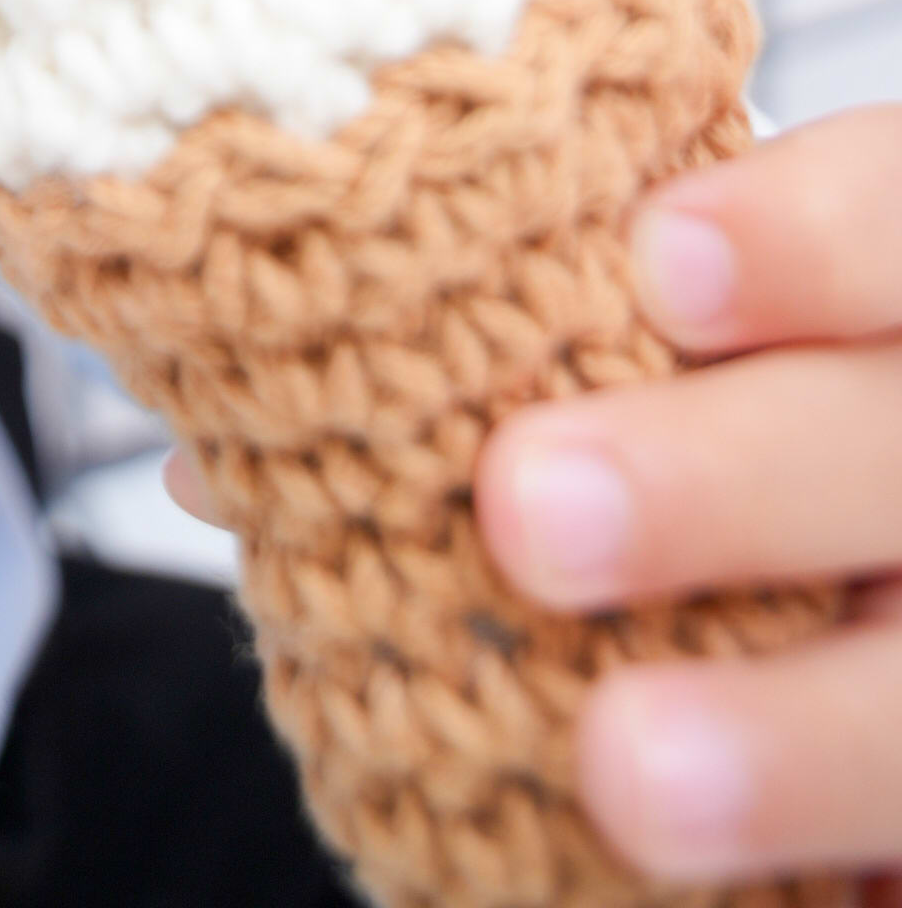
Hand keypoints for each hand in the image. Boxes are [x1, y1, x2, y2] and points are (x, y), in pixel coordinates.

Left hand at [162, 115, 901, 888]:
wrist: (803, 593)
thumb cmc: (698, 438)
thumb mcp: (639, 362)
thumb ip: (489, 369)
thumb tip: (223, 470)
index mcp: (890, 301)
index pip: (894, 217)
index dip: (802, 230)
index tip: (656, 260)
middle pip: (890, 443)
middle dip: (722, 476)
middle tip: (527, 511)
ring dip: (783, 737)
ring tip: (620, 767)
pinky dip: (819, 873)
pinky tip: (702, 889)